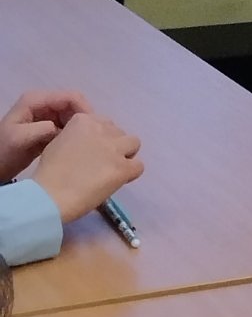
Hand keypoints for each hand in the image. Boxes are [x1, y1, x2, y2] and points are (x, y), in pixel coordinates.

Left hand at [0, 90, 92, 179]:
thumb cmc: (4, 151)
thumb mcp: (19, 139)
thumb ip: (41, 129)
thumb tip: (61, 128)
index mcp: (36, 100)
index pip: (69, 96)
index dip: (84, 108)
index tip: (93, 127)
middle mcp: (42, 104)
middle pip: (72, 105)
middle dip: (83, 118)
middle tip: (93, 137)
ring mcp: (45, 116)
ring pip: (71, 117)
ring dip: (79, 128)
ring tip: (87, 142)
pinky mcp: (47, 129)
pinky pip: (66, 127)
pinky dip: (72, 135)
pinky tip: (77, 147)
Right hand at [31, 111, 142, 225]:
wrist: (49, 196)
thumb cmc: (48, 174)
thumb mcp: (58, 143)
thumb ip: (76, 137)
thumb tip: (87, 144)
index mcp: (84, 121)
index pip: (103, 123)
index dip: (99, 138)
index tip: (91, 152)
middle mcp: (102, 129)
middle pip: (118, 132)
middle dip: (112, 145)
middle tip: (100, 163)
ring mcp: (114, 148)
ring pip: (134, 143)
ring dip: (125, 154)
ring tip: (113, 169)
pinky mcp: (122, 168)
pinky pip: (139, 166)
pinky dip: (131, 173)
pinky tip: (119, 181)